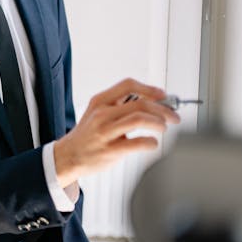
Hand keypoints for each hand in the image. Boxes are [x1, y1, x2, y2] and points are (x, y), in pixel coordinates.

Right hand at [54, 78, 180, 187]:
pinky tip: (152, 143)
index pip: (128, 85)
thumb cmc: (87, 135)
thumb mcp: (96, 112)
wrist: (68, 155)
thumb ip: (119, 105)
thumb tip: (150, 101)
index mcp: (99, 102)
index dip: (149, 89)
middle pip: (140, 103)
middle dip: (163, 109)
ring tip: (163, 128)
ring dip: (158, 123)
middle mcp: (102, 114)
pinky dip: (151, 142)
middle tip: (173, 116)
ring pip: (139, 119)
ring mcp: (105, 132)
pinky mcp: (110, 150)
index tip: (163, 95)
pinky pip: (137, 143)